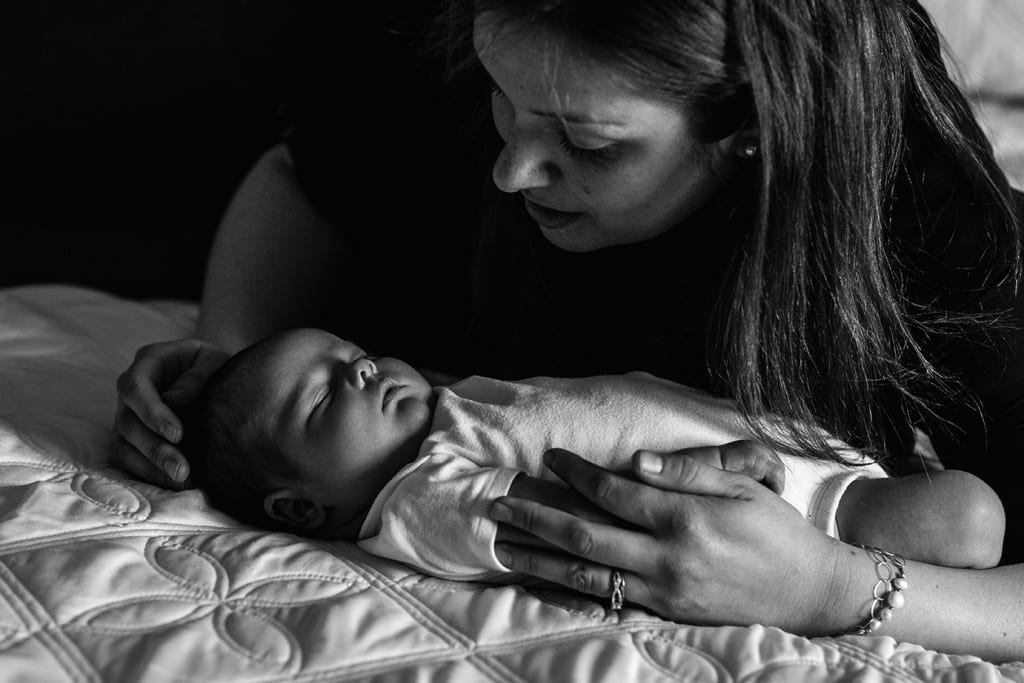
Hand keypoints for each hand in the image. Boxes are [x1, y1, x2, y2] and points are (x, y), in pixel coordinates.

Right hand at [113, 338, 228, 487]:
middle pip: (128, 422)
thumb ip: (197, 376)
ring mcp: (128, 415)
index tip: (178, 435)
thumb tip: (174, 402)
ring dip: (152, 466)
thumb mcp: (213, 361)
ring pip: (125, 445)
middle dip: (155, 449)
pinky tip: (174, 483)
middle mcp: (131, 390)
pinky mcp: (131, 438)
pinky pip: (128, 459)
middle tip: (182, 470)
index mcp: (148, 362)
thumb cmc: (214, 365)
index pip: (136, 388)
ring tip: (183, 481)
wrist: (215, 378)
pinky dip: (149, 473)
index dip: (152, 413)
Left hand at [490, 448, 845, 632]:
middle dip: (536, 517)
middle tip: (497, 504)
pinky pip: (605, 602)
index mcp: (685, 518)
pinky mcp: (665, 612)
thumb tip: (635, 459)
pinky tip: (543, 581)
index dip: (576, 473)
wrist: (810, 590)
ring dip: (539, 558)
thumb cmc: (775, 529)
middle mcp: (667, 557)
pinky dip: (568, 591)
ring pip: (585, 574)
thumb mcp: (742, 486)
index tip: (550, 458)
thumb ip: (686, 472)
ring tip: (503, 544)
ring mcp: (663, 590)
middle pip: (584, 536)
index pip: (613, 492)